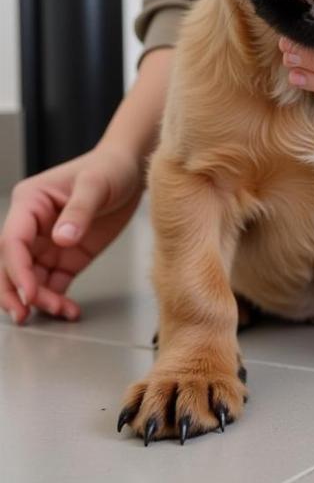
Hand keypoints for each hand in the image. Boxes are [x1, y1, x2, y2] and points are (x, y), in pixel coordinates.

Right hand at [0, 146, 143, 323]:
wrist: (133, 171)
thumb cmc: (110, 168)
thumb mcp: (96, 184)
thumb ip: (79, 210)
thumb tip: (61, 238)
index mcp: (30, 203)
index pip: (12, 241)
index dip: (17, 269)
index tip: (29, 292)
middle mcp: (32, 226)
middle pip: (12, 265)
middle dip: (17, 292)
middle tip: (27, 315)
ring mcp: (48, 244)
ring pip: (31, 279)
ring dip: (40, 299)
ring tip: (62, 311)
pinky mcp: (67, 256)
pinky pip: (54, 283)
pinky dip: (57, 299)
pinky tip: (70, 310)